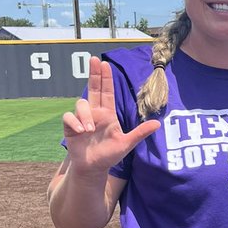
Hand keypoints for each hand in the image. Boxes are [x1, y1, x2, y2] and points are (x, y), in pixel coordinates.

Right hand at [62, 55, 159, 173]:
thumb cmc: (110, 155)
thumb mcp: (127, 144)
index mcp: (107, 114)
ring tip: (90, 130)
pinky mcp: (71, 127)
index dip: (105, 78)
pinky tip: (82, 131)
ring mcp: (82, 119)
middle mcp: (94, 113)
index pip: (107, 92)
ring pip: (81, 104)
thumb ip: (140, 133)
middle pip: (93, 88)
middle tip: (94, 59)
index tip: (105, 63)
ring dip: (85, 115)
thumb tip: (158, 124)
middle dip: (93, 73)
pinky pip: (69, 117)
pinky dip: (75, 122)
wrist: (94, 168)